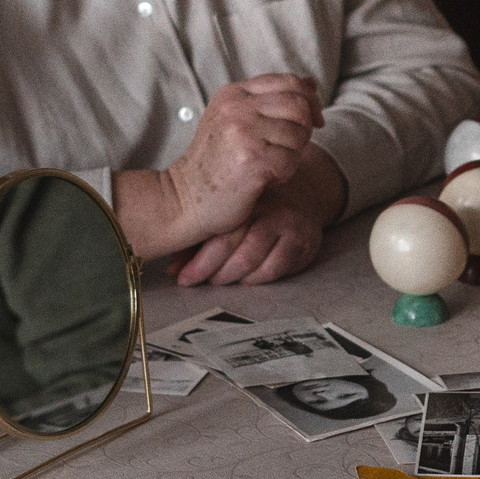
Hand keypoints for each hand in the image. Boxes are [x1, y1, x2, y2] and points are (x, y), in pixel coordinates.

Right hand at [163, 74, 321, 246]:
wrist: (185, 198)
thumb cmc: (218, 162)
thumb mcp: (239, 120)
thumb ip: (272, 101)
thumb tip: (311, 82)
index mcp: (234, 94)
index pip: (289, 82)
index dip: (310, 100)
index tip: (314, 121)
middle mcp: (237, 108)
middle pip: (299, 106)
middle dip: (305, 129)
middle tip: (289, 148)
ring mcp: (243, 132)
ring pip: (299, 134)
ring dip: (293, 154)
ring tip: (269, 164)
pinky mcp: (252, 160)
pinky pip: (291, 161)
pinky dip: (284, 173)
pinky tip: (264, 178)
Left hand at [171, 195, 322, 285]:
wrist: (299, 195)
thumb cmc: (254, 209)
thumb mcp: (225, 215)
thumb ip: (199, 239)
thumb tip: (173, 270)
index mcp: (246, 199)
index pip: (222, 236)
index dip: (201, 263)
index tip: (184, 279)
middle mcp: (271, 211)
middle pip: (242, 253)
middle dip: (218, 275)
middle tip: (205, 283)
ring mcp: (291, 226)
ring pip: (260, 264)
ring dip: (238, 279)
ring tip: (223, 281)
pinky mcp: (307, 242)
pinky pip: (279, 270)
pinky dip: (259, 279)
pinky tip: (247, 279)